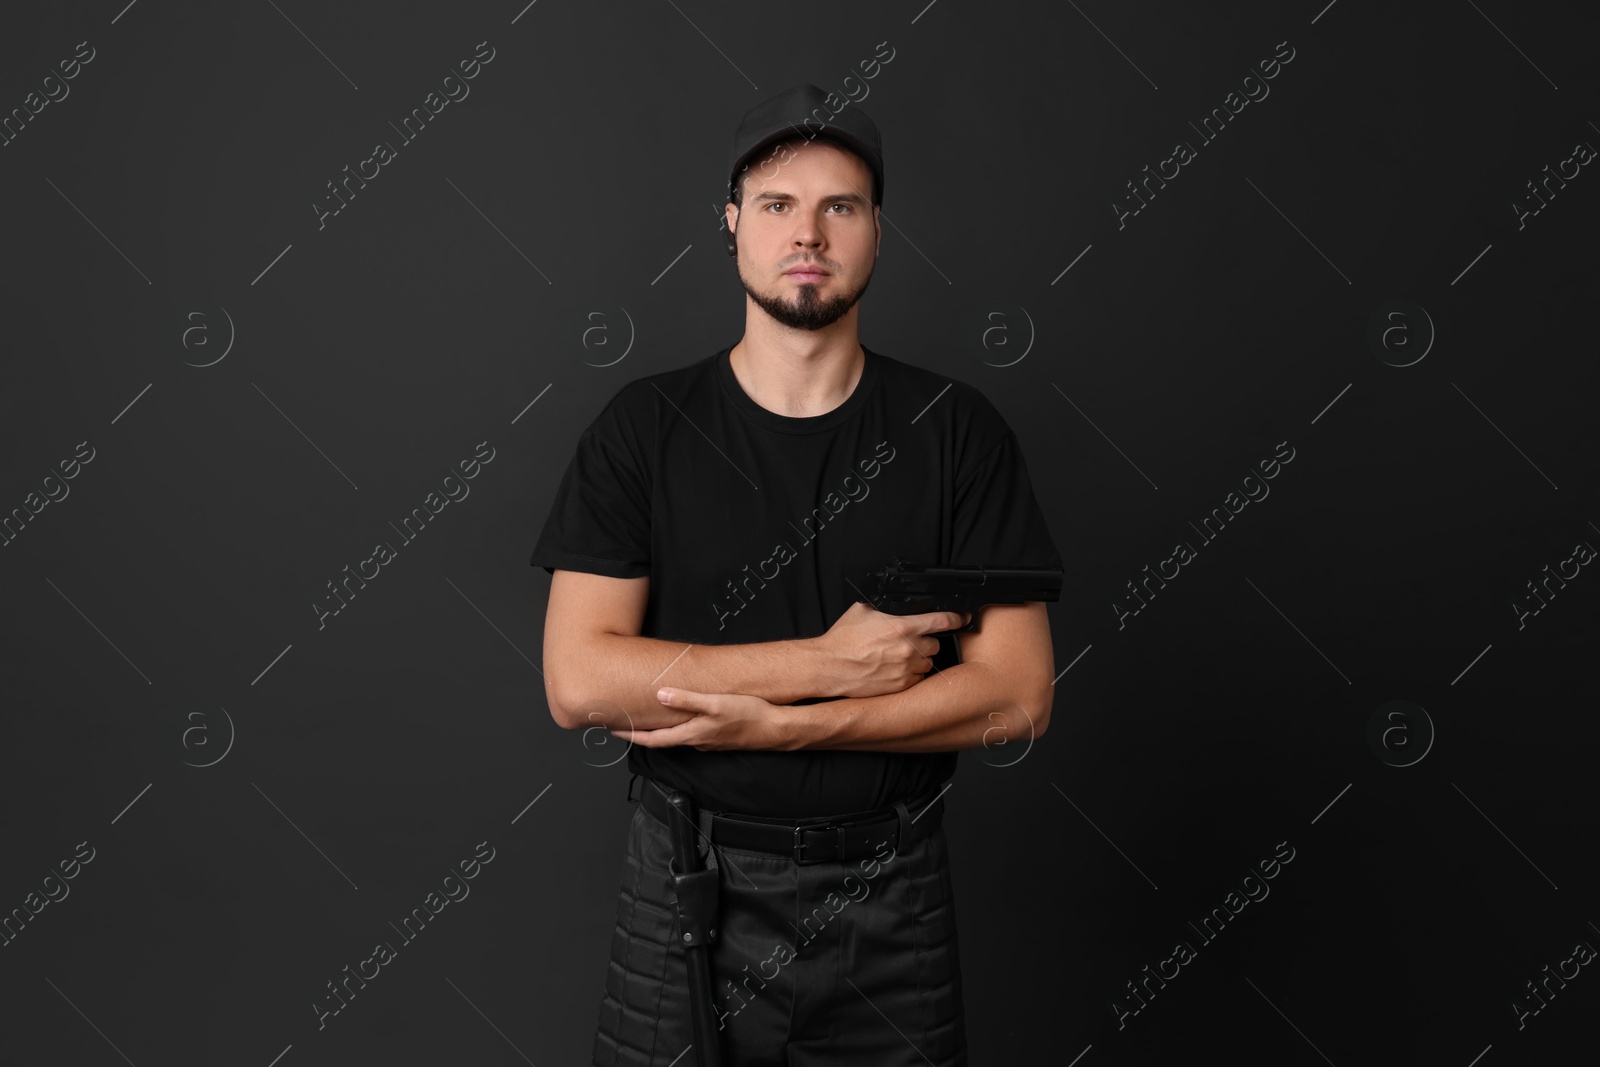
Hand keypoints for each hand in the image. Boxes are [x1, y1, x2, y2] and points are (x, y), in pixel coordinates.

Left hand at [610, 688, 791, 750]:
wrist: (775, 729)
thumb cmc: (748, 716)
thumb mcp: (716, 704)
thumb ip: (687, 700)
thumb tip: (661, 695)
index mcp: (692, 735)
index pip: (653, 739)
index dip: (632, 735)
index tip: (614, 731)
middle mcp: (697, 742)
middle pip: (662, 741)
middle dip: (641, 733)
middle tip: (624, 724)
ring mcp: (708, 742)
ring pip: (676, 738)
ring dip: (659, 731)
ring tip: (647, 718)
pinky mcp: (717, 738)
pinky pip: (690, 734)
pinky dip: (677, 728)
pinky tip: (680, 718)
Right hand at [811, 601, 970, 698]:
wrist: (830, 667)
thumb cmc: (843, 640)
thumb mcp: (863, 611)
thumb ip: (885, 608)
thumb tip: (894, 606)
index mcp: (902, 627)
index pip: (942, 621)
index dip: (956, 618)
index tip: (961, 618)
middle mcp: (908, 649)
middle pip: (936, 644)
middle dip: (926, 641)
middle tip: (909, 641)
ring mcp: (906, 669)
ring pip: (928, 662)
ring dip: (919, 659)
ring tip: (900, 657)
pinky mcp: (900, 686)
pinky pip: (917, 679)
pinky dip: (910, 674)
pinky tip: (895, 669)